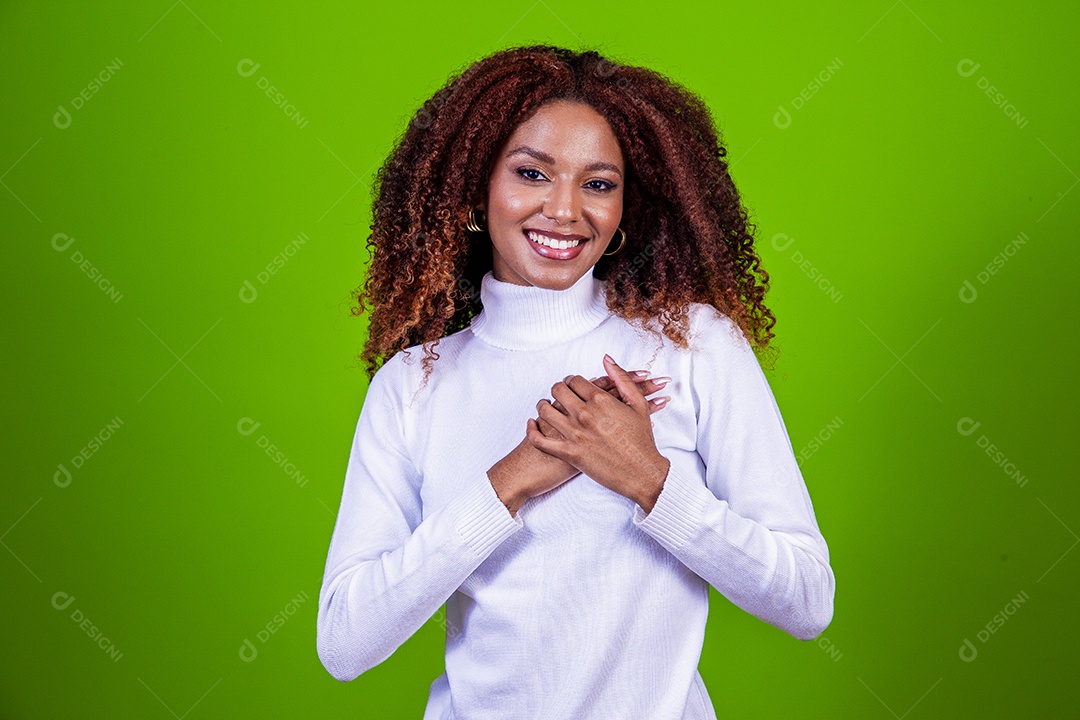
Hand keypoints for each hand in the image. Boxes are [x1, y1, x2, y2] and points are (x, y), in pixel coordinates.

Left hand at [527, 354, 670, 510]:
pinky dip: (532, 431)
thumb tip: (606, 359)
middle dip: (558, 389)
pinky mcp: (568, 453)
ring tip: (547, 407)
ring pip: (545, 410)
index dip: (572, 380)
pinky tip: (532, 424)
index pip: (575, 380)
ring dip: (543, 405)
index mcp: (600, 400)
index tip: (573, 385)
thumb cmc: (641, 440)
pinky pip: (539, 440)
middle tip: (561, 394)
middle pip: (558, 390)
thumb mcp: (638, 404)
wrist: (641, 472)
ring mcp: (574, 434)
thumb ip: (621, 378)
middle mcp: (584, 414)